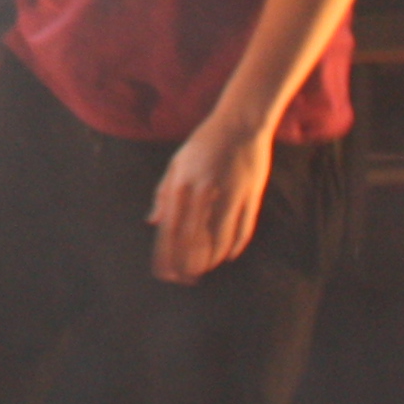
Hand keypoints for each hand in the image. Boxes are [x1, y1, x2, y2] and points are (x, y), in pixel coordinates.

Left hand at [148, 109, 275, 283]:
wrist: (240, 123)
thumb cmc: (204, 143)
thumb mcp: (177, 163)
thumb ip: (164, 193)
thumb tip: (153, 221)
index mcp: (183, 183)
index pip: (171, 228)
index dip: (167, 254)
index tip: (164, 273)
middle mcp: (205, 191)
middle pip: (194, 238)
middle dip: (187, 263)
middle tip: (184, 280)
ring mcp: (230, 194)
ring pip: (220, 239)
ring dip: (210, 259)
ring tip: (202, 270)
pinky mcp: (250, 196)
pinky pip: (243, 229)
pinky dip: (234, 247)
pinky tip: (226, 256)